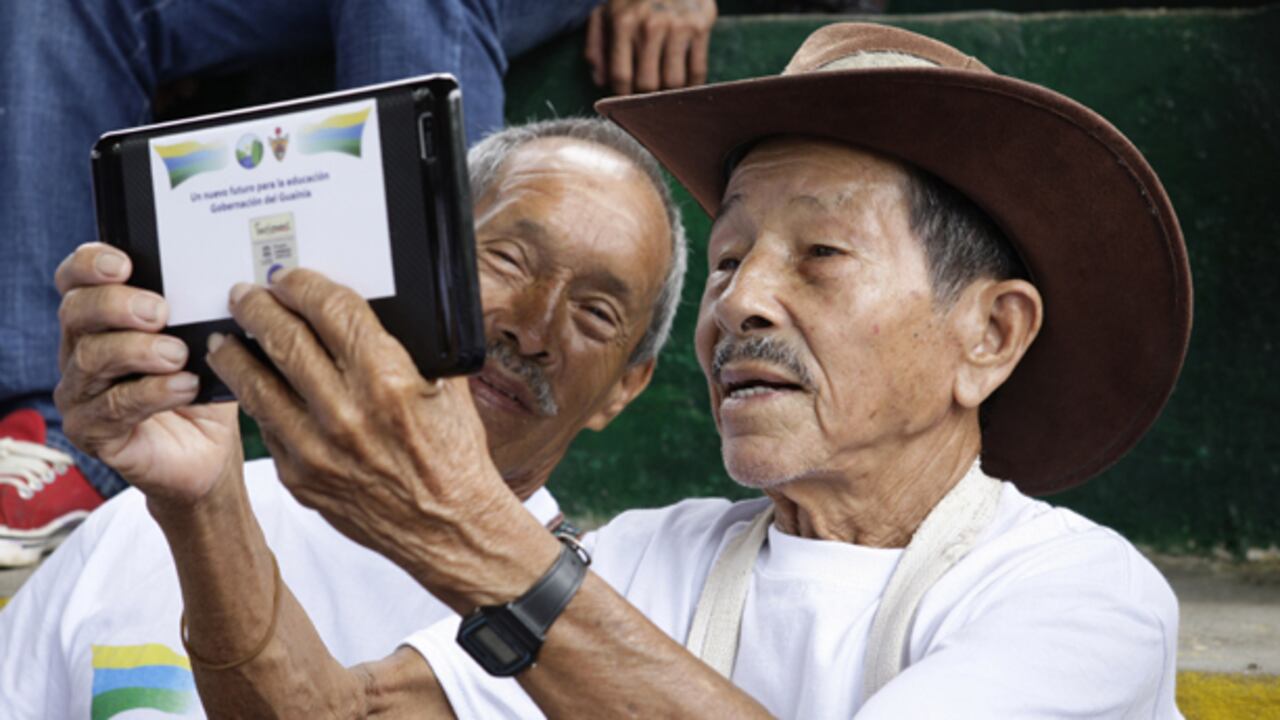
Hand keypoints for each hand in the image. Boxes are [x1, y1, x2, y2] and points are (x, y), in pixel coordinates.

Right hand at [53, 243, 240, 506]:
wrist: (210, 452)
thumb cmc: (202, 389)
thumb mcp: (206, 343)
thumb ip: (199, 313)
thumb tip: (221, 284)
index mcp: (103, 321)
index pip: (76, 282)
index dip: (89, 265)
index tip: (123, 263)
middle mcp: (82, 352)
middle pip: (76, 313)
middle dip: (116, 305)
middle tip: (158, 311)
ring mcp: (81, 394)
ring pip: (91, 359)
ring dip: (138, 350)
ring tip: (178, 354)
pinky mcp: (92, 431)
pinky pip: (113, 406)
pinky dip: (152, 392)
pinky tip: (184, 386)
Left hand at [206, 269, 554, 608]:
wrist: (449, 529)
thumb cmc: (454, 455)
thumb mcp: (446, 388)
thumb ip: (409, 347)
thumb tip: (370, 309)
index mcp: (389, 379)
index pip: (331, 309)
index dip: (304, 285)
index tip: (290, 278)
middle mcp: (346, 411)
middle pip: (284, 337)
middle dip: (259, 307)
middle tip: (246, 294)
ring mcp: (316, 449)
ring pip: (256, 383)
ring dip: (236, 352)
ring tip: (227, 337)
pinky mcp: (299, 478)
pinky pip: (267, 426)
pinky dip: (256, 399)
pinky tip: (252, 385)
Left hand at [585, 0, 716, 94]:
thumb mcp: (605, 13)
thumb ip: (596, 46)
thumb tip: (600, 81)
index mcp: (623, 23)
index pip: (621, 76)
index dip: (622, 96)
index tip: (625, 100)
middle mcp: (650, 26)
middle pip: (648, 84)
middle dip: (645, 96)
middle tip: (646, 97)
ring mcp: (678, 27)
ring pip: (674, 82)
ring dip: (668, 93)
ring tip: (664, 91)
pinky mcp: (700, 27)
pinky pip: (697, 71)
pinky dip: (692, 85)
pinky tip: (684, 84)